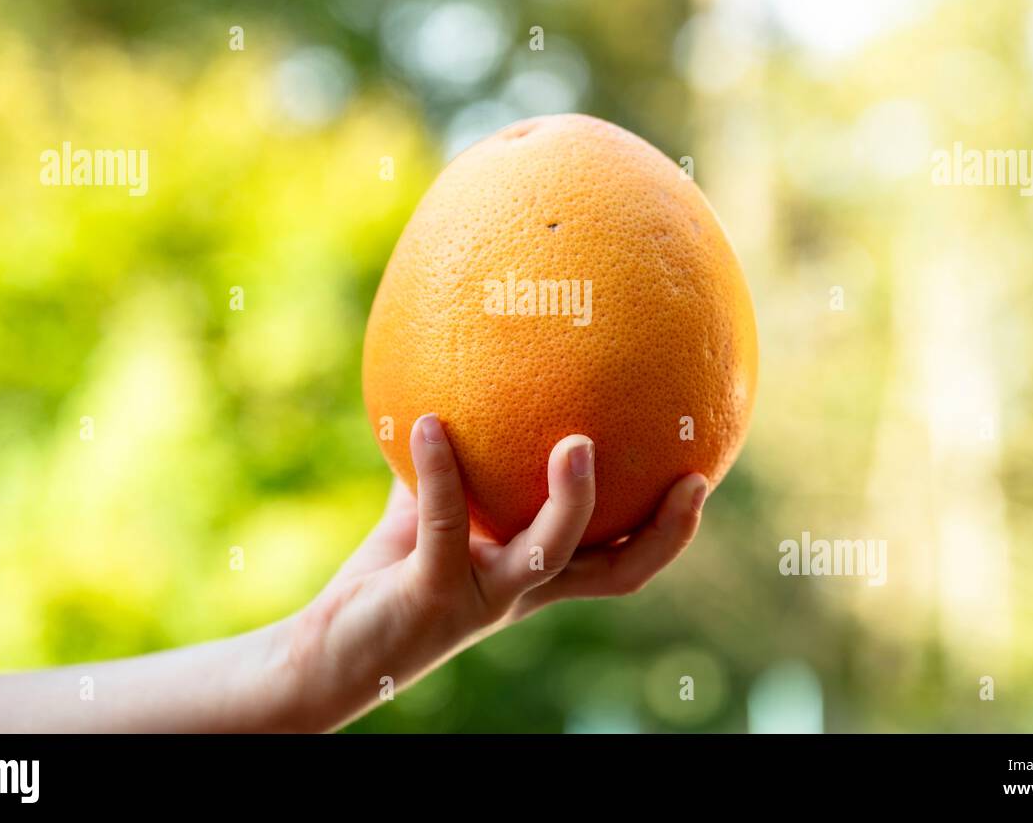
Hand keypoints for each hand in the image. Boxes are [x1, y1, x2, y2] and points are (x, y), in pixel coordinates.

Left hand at [278, 413, 708, 731]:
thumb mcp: (432, 509)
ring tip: (576, 442)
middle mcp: (522, 591)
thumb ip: (459, 461)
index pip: (619, 559)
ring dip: (571, 500)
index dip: (667, 529)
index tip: (702, 475)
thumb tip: (469, 382)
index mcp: (534, 573)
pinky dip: (441, 469)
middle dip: (661, 531)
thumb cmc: (389, 574)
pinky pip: (445, 522)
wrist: (330, 650)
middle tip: (692, 480)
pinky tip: (428, 422)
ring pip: (550, 553)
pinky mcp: (433, 595)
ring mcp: (483, 596)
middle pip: (615, 571)